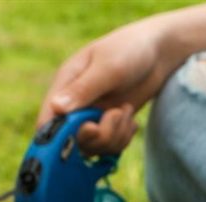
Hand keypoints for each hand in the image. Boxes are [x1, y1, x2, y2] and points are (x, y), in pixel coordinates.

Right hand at [36, 18, 174, 155]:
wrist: (158, 52)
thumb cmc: (130, 50)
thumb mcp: (108, 68)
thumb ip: (83, 89)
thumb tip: (56, 109)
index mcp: (65, 86)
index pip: (48, 121)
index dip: (59, 136)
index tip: (89, 130)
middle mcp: (74, 105)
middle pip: (71, 141)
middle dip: (98, 135)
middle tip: (116, 114)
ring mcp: (91, 117)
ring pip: (93, 147)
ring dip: (114, 136)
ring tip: (126, 111)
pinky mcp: (107, 125)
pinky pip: (108, 147)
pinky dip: (122, 139)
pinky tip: (131, 119)